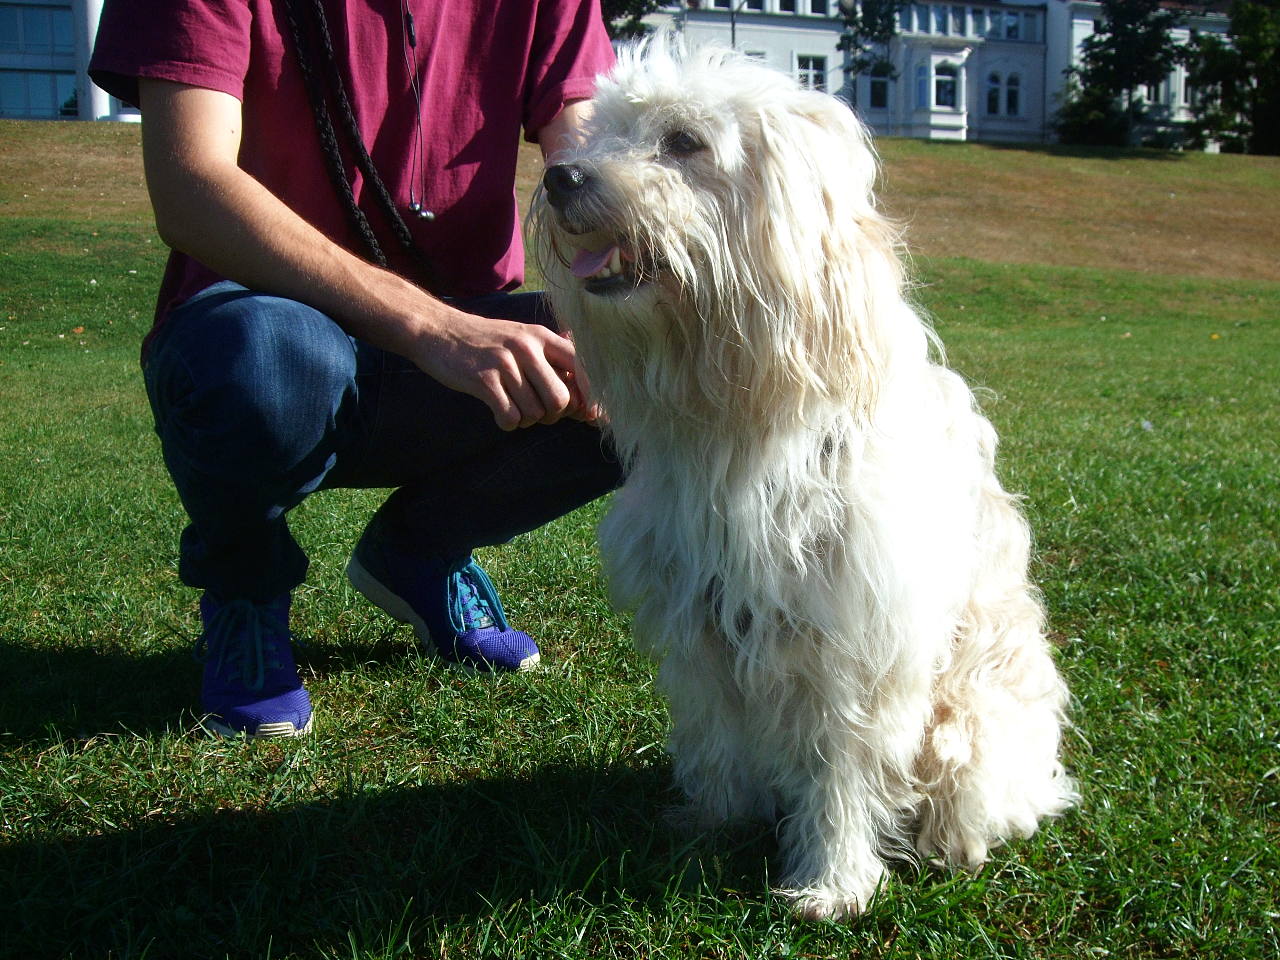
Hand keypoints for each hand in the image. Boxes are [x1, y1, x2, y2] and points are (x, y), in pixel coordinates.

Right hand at [411, 308, 592, 430]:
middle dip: (553, 415)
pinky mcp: (483, 380)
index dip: (589, 396)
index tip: (586, 412)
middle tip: (537, 411)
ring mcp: (505, 363)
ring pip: (535, 413)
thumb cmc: (486, 343)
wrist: (438, 330)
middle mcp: (527, 347)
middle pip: (560, 399)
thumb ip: (552, 364)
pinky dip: (507, 423)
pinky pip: (510, 418)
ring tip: (512, 407)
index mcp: (542, 337)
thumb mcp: (522, 340)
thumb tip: (588, 405)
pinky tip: (499, 412)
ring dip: (526, 420)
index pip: (582, 368)